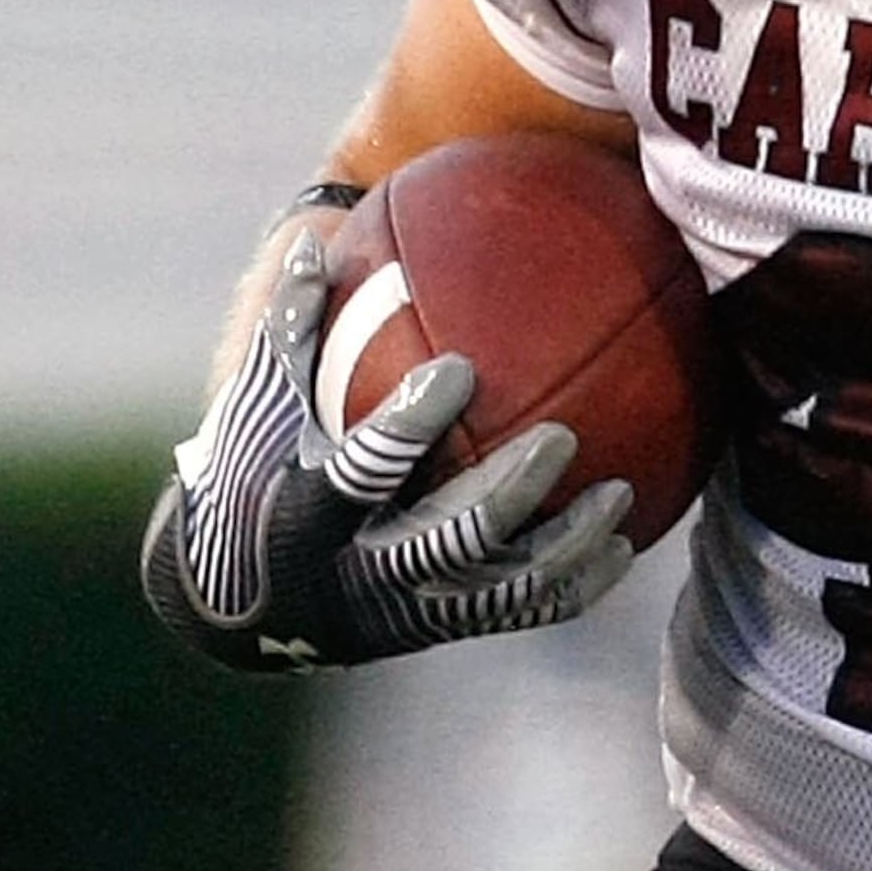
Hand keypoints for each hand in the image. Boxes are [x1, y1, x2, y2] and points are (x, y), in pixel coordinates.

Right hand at [139, 229, 633, 667]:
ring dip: (567, 544)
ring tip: (621, 494)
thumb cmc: (252, 474)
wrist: (246, 605)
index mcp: (310, 513)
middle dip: (511, 490)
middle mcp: (361, 573)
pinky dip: (576, 583)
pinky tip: (625, 545)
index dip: (413, 423)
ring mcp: (408, 610)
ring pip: (501, 586)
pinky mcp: (441, 628)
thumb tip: (323, 242)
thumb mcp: (257, 406)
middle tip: (564, 437)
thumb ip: (291, 330)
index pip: (366, 469)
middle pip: (450, 537)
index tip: (461, 371)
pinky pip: (521, 613)